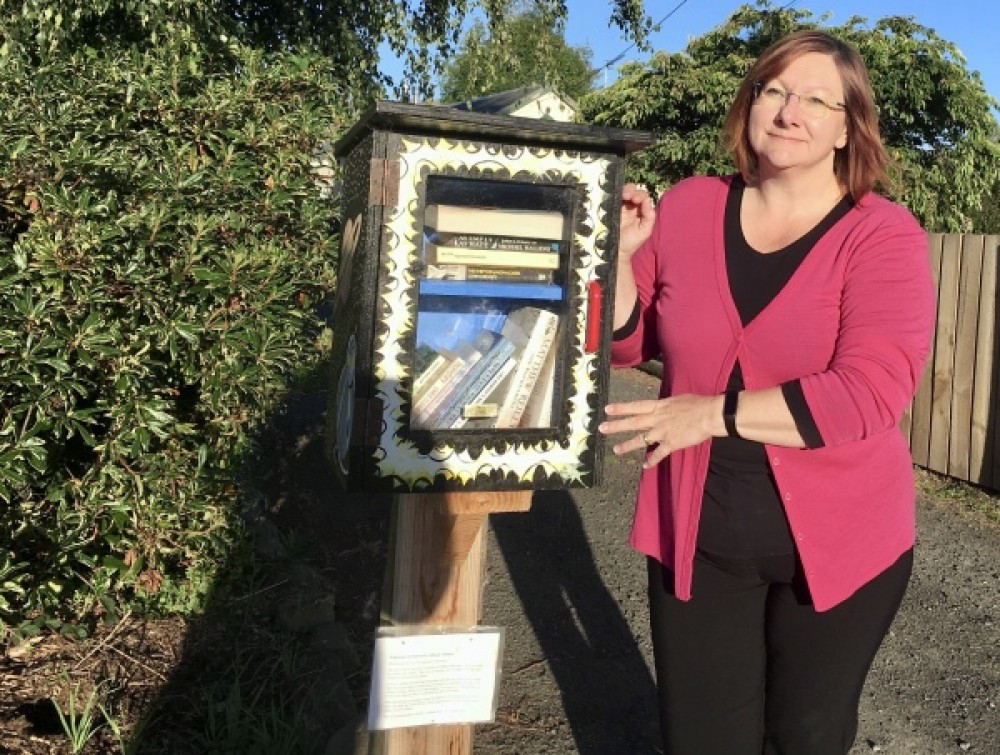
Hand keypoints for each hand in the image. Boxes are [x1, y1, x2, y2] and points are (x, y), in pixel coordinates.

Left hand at [600, 394, 719, 467]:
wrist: (709, 414)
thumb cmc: (697, 404)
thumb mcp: (678, 400)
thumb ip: (667, 406)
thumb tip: (662, 408)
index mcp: (659, 406)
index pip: (636, 406)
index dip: (621, 408)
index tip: (607, 410)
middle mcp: (657, 418)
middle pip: (633, 422)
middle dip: (616, 426)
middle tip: (601, 428)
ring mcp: (663, 431)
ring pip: (641, 439)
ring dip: (627, 445)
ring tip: (615, 450)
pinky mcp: (671, 443)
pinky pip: (659, 454)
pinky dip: (652, 460)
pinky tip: (645, 466)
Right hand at [619, 183, 654, 260]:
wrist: (615, 250)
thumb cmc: (631, 242)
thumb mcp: (645, 231)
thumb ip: (649, 216)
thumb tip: (647, 200)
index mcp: (640, 211)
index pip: (643, 197)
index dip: (640, 195)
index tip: (636, 200)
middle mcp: (630, 207)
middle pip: (633, 191)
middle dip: (632, 191)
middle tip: (628, 197)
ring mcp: (619, 206)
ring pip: (623, 191)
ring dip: (625, 190)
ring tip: (623, 196)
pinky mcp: (609, 208)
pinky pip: (612, 197)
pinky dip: (615, 193)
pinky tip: (615, 196)